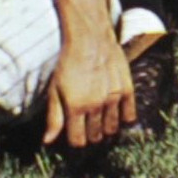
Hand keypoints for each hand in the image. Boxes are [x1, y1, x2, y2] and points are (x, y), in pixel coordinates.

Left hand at [45, 19, 134, 151]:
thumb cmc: (68, 62)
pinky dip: (123, 118)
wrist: (89, 36)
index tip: (74, 132)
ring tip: (98, 117)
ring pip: (112, 130)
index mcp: (76, 107)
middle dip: (89, 134)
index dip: (75, 139)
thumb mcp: (55, 89)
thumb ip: (54, 117)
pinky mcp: (127, 89)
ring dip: (105, 128)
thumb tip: (47, 142)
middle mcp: (96, 105)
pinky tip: (114, 111)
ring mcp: (113, 98)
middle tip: (86, 123)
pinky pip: (129, 117)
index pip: (78, 141)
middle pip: (95, 137)